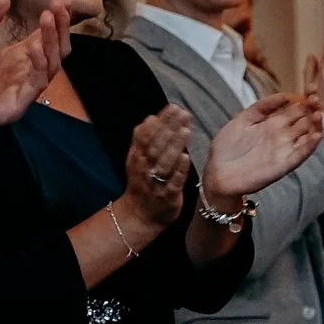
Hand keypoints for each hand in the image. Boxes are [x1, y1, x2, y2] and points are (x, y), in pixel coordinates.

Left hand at [0, 0, 66, 180]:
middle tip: (60, 4)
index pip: (43, 38)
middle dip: (60, 27)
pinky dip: (38, 65)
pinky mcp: (13, 107)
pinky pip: (34, 86)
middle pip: (55, 51)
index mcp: (13, 60)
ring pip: (51, 66)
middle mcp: (23, 75)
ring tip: (47, 18)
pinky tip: (33, 46)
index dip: (54, 20)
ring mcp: (21, 92)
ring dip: (52, 41)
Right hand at [118, 106, 191, 234]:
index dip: (160, 120)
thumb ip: (143, 140)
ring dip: (174, 145)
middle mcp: (144, 168)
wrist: (139, 216)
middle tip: (183, 113)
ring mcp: (155, 183)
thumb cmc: (142, 184)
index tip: (173, 106)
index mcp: (138, 157)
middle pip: (156, 145)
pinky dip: (178, 171)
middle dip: (169, 128)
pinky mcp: (166, 197)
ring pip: (163, 162)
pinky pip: (172, 183)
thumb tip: (151, 117)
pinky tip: (186, 158)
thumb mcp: (137, 161)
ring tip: (185, 130)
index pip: (147, 134)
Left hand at [204, 92, 322, 206]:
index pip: (296, 108)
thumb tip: (286, 95)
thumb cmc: (227, 148)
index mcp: (273, 124)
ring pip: (308, 135)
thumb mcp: (243, 119)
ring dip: (316, 125)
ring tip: (319, 113)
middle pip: (306, 120)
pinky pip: (301, 154)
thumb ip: (262, 107)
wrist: (218, 172)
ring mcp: (285, 149)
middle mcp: (283, 135)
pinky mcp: (284, 164)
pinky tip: (316, 135)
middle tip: (317, 98)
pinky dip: (310, 145)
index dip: (305, 99)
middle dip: (313, 108)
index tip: (312, 88)